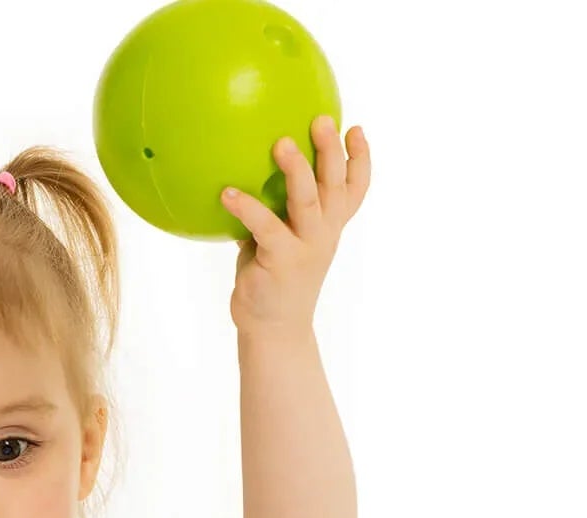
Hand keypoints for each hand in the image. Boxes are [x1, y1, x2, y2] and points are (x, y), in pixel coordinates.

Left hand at [222, 115, 369, 334]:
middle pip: (335, 184)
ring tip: (280, 143)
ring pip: (307, 200)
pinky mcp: (281, 260)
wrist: (273, 329)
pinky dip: (246, 207)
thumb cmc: (273, 279)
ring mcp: (306, 247)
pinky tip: (227, 193)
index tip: (355, 128)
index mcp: (330, 226)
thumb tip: (245, 170)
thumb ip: (277, 210)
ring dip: (296, 170)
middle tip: (321, 119)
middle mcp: (324, 233)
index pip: (355, 189)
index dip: (360, 159)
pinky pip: (264, 227)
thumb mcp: (282, 240)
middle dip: (331, 150)